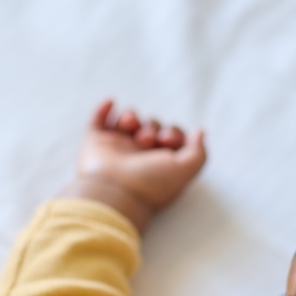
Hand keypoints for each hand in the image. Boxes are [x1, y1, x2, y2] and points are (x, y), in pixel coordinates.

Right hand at [65, 100, 206, 231]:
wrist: (114, 193)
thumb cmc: (150, 184)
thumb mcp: (185, 170)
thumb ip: (199, 152)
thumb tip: (200, 133)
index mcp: (159, 163)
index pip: (171, 136)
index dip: (173, 132)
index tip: (168, 139)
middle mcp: (139, 156)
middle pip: (151, 125)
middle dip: (152, 126)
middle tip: (148, 139)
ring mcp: (116, 149)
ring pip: (128, 120)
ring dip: (132, 116)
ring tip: (130, 126)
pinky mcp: (95, 144)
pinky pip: (98, 121)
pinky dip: (104, 109)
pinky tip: (112, 103)